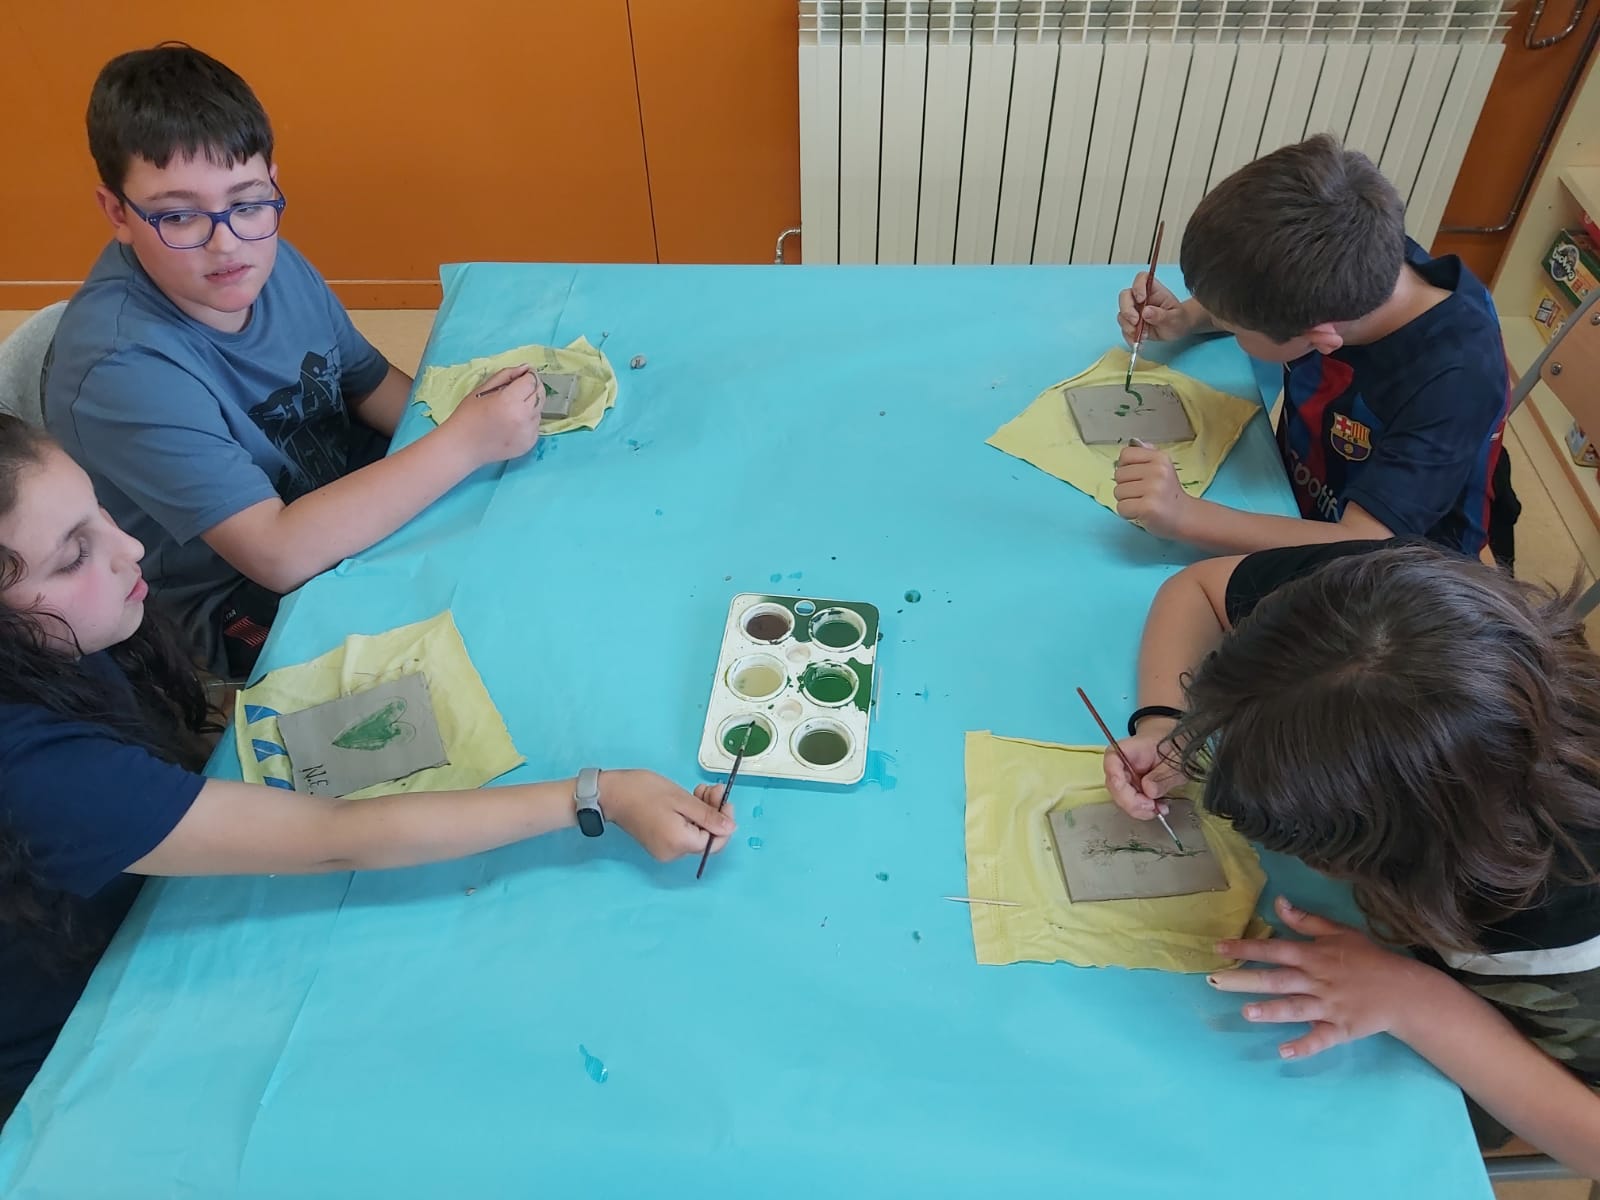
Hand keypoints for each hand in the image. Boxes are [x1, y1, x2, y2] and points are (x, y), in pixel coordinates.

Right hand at [443, 364, 545, 465]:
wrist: (463, 446)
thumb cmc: (469, 415)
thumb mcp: (483, 389)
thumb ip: (507, 375)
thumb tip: (526, 368)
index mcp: (510, 401)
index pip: (531, 381)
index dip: (528, 375)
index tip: (522, 376)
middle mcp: (523, 417)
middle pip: (540, 394)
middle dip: (533, 387)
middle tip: (518, 389)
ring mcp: (528, 432)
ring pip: (540, 409)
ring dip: (531, 404)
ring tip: (512, 409)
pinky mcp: (529, 443)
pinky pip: (536, 425)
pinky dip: (528, 420)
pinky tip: (512, 423)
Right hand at [599, 769, 736, 861]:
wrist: (611, 793)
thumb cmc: (644, 791)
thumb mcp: (681, 799)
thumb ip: (708, 815)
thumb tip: (730, 828)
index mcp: (680, 843)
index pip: (716, 842)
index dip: (725, 821)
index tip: (723, 798)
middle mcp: (673, 853)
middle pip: (706, 838)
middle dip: (714, 812)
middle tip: (711, 788)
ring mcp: (665, 850)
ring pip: (696, 834)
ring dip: (703, 812)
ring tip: (699, 791)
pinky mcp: (659, 843)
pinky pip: (683, 834)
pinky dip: (690, 818)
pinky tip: (688, 801)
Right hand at [1103, 727, 1184, 819]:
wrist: (1174, 746)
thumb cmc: (1173, 746)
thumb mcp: (1175, 759)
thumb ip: (1162, 775)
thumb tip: (1148, 791)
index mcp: (1125, 750)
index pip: (1112, 765)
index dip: (1120, 784)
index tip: (1140, 798)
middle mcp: (1119, 766)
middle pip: (1116, 788)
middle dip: (1134, 803)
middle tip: (1154, 807)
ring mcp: (1124, 779)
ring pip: (1123, 800)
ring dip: (1141, 809)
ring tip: (1161, 808)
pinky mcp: (1131, 790)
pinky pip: (1132, 803)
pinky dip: (1145, 809)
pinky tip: (1160, 808)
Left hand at [1114, 445, 1192, 537]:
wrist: (1184, 516)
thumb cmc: (1167, 493)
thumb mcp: (1162, 467)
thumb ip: (1147, 454)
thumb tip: (1133, 442)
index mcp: (1160, 458)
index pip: (1125, 454)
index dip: (1125, 467)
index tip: (1137, 477)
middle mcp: (1158, 471)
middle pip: (1118, 475)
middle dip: (1125, 486)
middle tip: (1142, 494)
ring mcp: (1153, 489)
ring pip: (1118, 492)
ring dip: (1126, 500)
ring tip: (1142, 502)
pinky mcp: (1148, 507)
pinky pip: (1121, 507)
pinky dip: (1127, 513)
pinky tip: (1141, 512)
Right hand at [1117, 271, 1197, 343]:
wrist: (1178, 329)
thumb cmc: (1178, 318)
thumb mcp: (1175, 317)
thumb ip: (1161, 315)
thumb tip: (1145, 312)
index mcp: (1153, 290)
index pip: (1141, 279)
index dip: (1138, 286)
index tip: (1141, 300)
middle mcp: (1141, 298)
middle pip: (1125, 296)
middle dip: (1127, 310)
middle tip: (1135, 322)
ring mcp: (1134, 310)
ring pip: (1122, 314)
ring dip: (1127, 326)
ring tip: (1141, 335)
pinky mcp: (1131, 323)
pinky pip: (1124, 328)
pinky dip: (1128, 336)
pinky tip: (1138, 342)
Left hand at [1211, 897, 1427, 1058]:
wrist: (1404, 990)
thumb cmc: (1368, 958)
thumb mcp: (1339, 932)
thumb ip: (1306, 921)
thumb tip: (1278, 902)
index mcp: (1314, 956)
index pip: (1275, 949)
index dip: (1247, 947)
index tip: (1219, 947)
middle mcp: (1317, 981)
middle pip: (1278, 979)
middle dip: (1246, 979)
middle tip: (1214, 981)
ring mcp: (1328, 1007)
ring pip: (1296, 1008)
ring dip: (1272, 1011)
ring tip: (1246, 1013)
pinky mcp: (1340, 1029)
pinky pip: (1320, 1039)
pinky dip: (1303, 1045)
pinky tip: (1284, 1052)